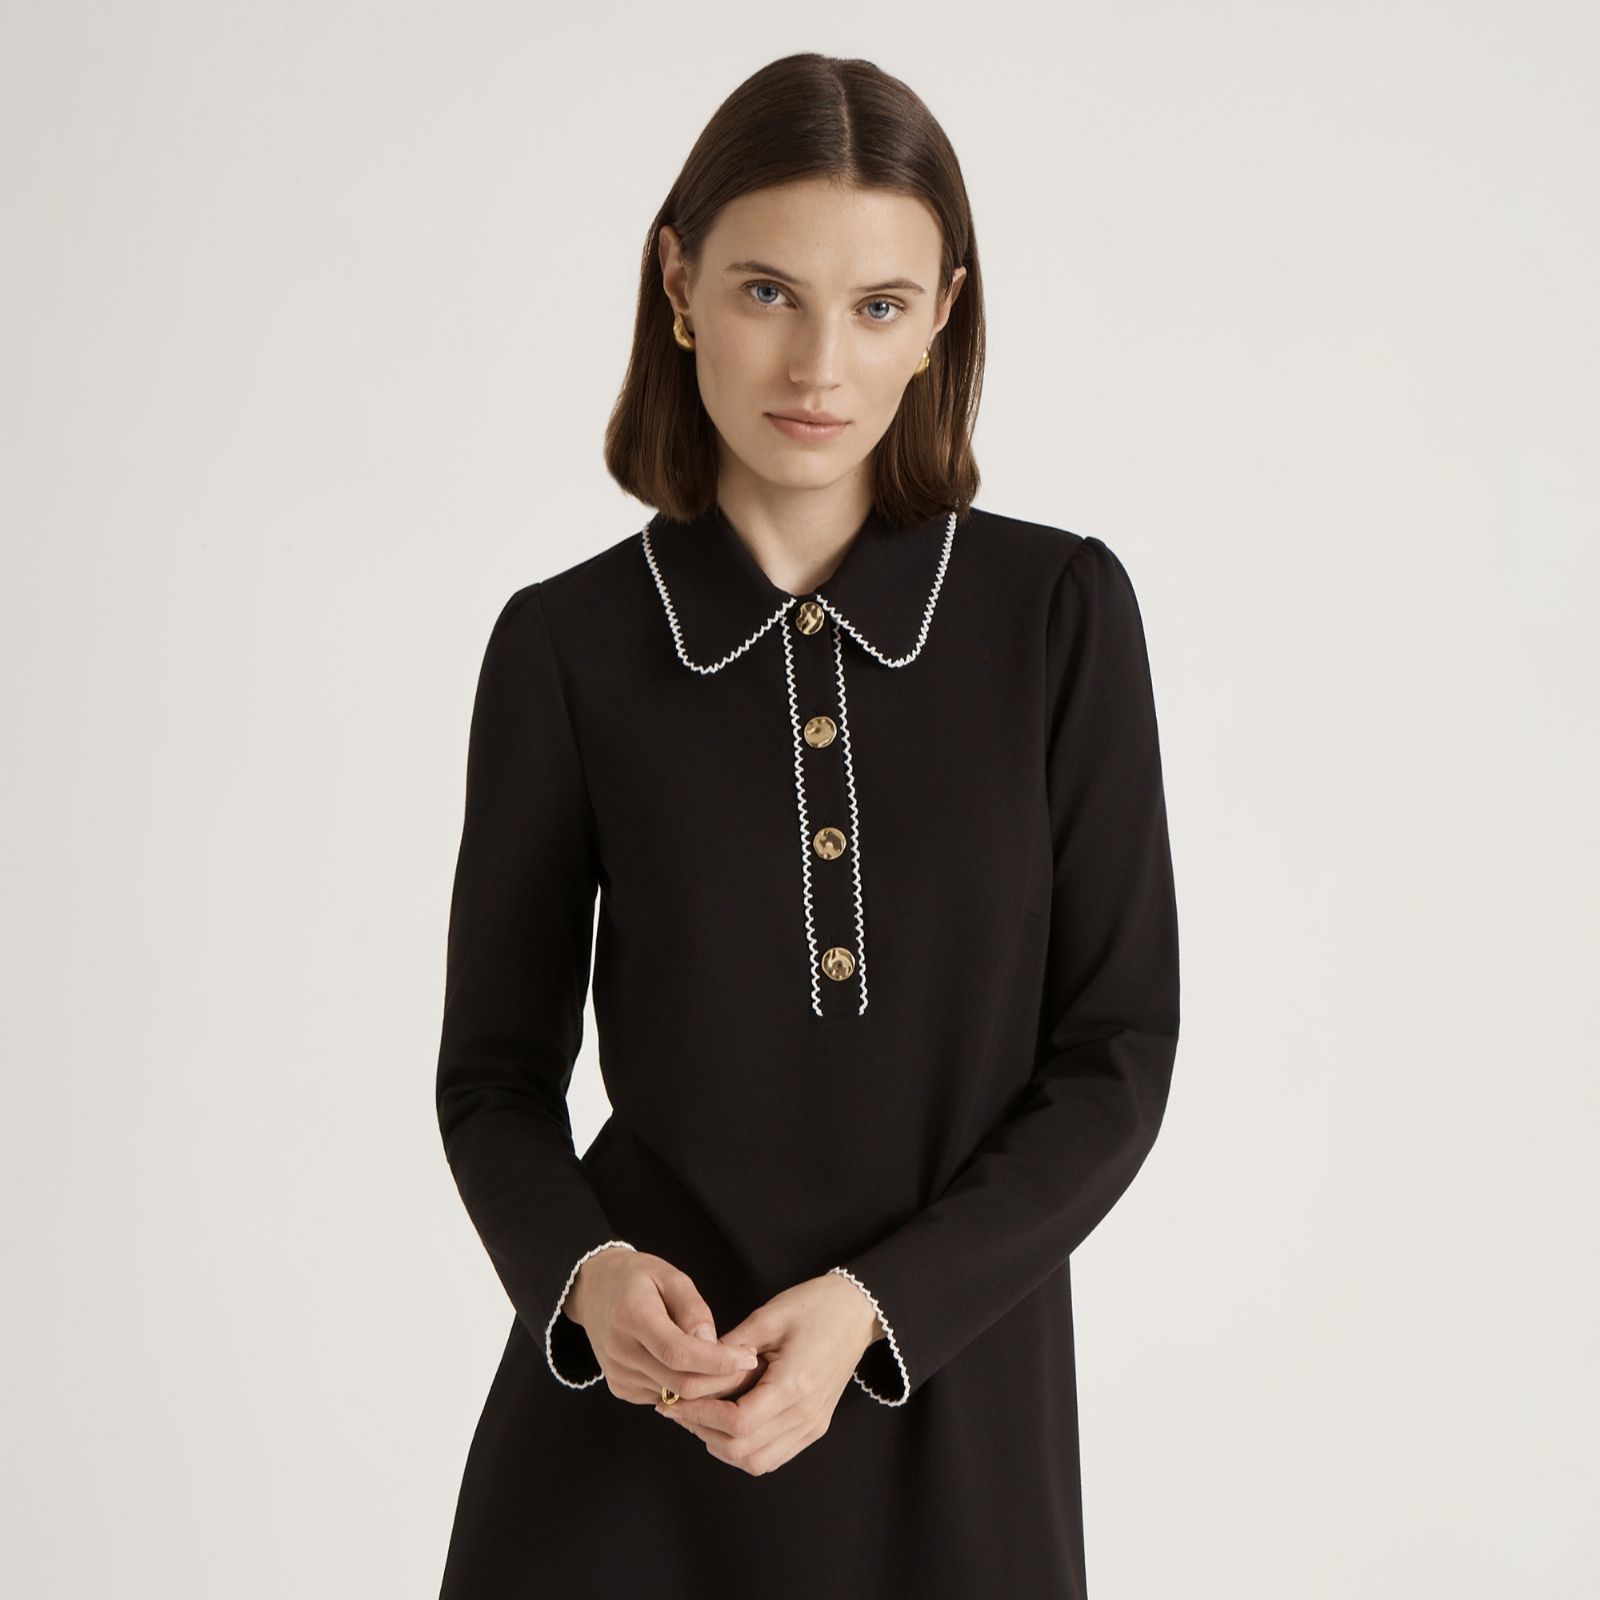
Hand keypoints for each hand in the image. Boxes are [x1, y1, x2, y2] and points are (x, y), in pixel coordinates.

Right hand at [565, 1247, 761, 1402]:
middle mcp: (619, 1351)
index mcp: (631, 1316)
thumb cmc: (639, 1278)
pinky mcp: (620, 1388)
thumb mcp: (671, 1276)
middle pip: (679, 1383)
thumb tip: (712, 1344)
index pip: (678, 1352)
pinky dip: (687, 1391)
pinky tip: (700, 1371)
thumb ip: (693, 1309)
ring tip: (728, 1365)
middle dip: (721, 1380)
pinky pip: (663, 1398)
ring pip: (674, 1397)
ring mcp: (618, 1374)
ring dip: (707, 1388)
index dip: (717, 1361)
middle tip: (747, 1363)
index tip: (748, 1357)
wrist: (595, 1290)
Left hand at [650, 1272, 880, 1475]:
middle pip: (742, 1450)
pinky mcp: (814, 1428)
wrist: (857, 1311)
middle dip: (703, 1431)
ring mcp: (812, 1426)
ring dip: (721, 1445)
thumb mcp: (767, 1317)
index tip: (675, 1400)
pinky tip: (727, 1422)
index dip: (700, 1416)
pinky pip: (772, 1456)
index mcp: (795, 1384)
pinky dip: (744, 1449)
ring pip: (755, 1462)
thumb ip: (730, 1349)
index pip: (737, 1423)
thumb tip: (693, 1372)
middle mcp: (805, 1415)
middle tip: (679, 1408)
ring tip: (699, 1414)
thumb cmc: (814, 1306)